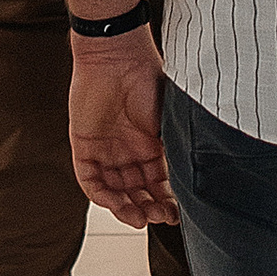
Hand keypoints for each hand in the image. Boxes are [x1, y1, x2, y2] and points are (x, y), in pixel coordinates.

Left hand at [70, 37, 175, 226]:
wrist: (117, 57)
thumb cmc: (147, 79)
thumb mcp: (168, 120)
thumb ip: (175, 149)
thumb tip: (193, 181)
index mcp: (150, 144)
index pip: (158, 182)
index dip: (167, 200)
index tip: (176, 214)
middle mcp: (127, 150)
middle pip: (136, 191)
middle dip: (149, 208)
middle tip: (160, 217)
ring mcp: (105, 149)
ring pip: (114, 191)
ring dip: (127, 208)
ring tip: (140, 218)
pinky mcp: (83, 146)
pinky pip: (90, 180)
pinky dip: (102, 196)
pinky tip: (117, 204)